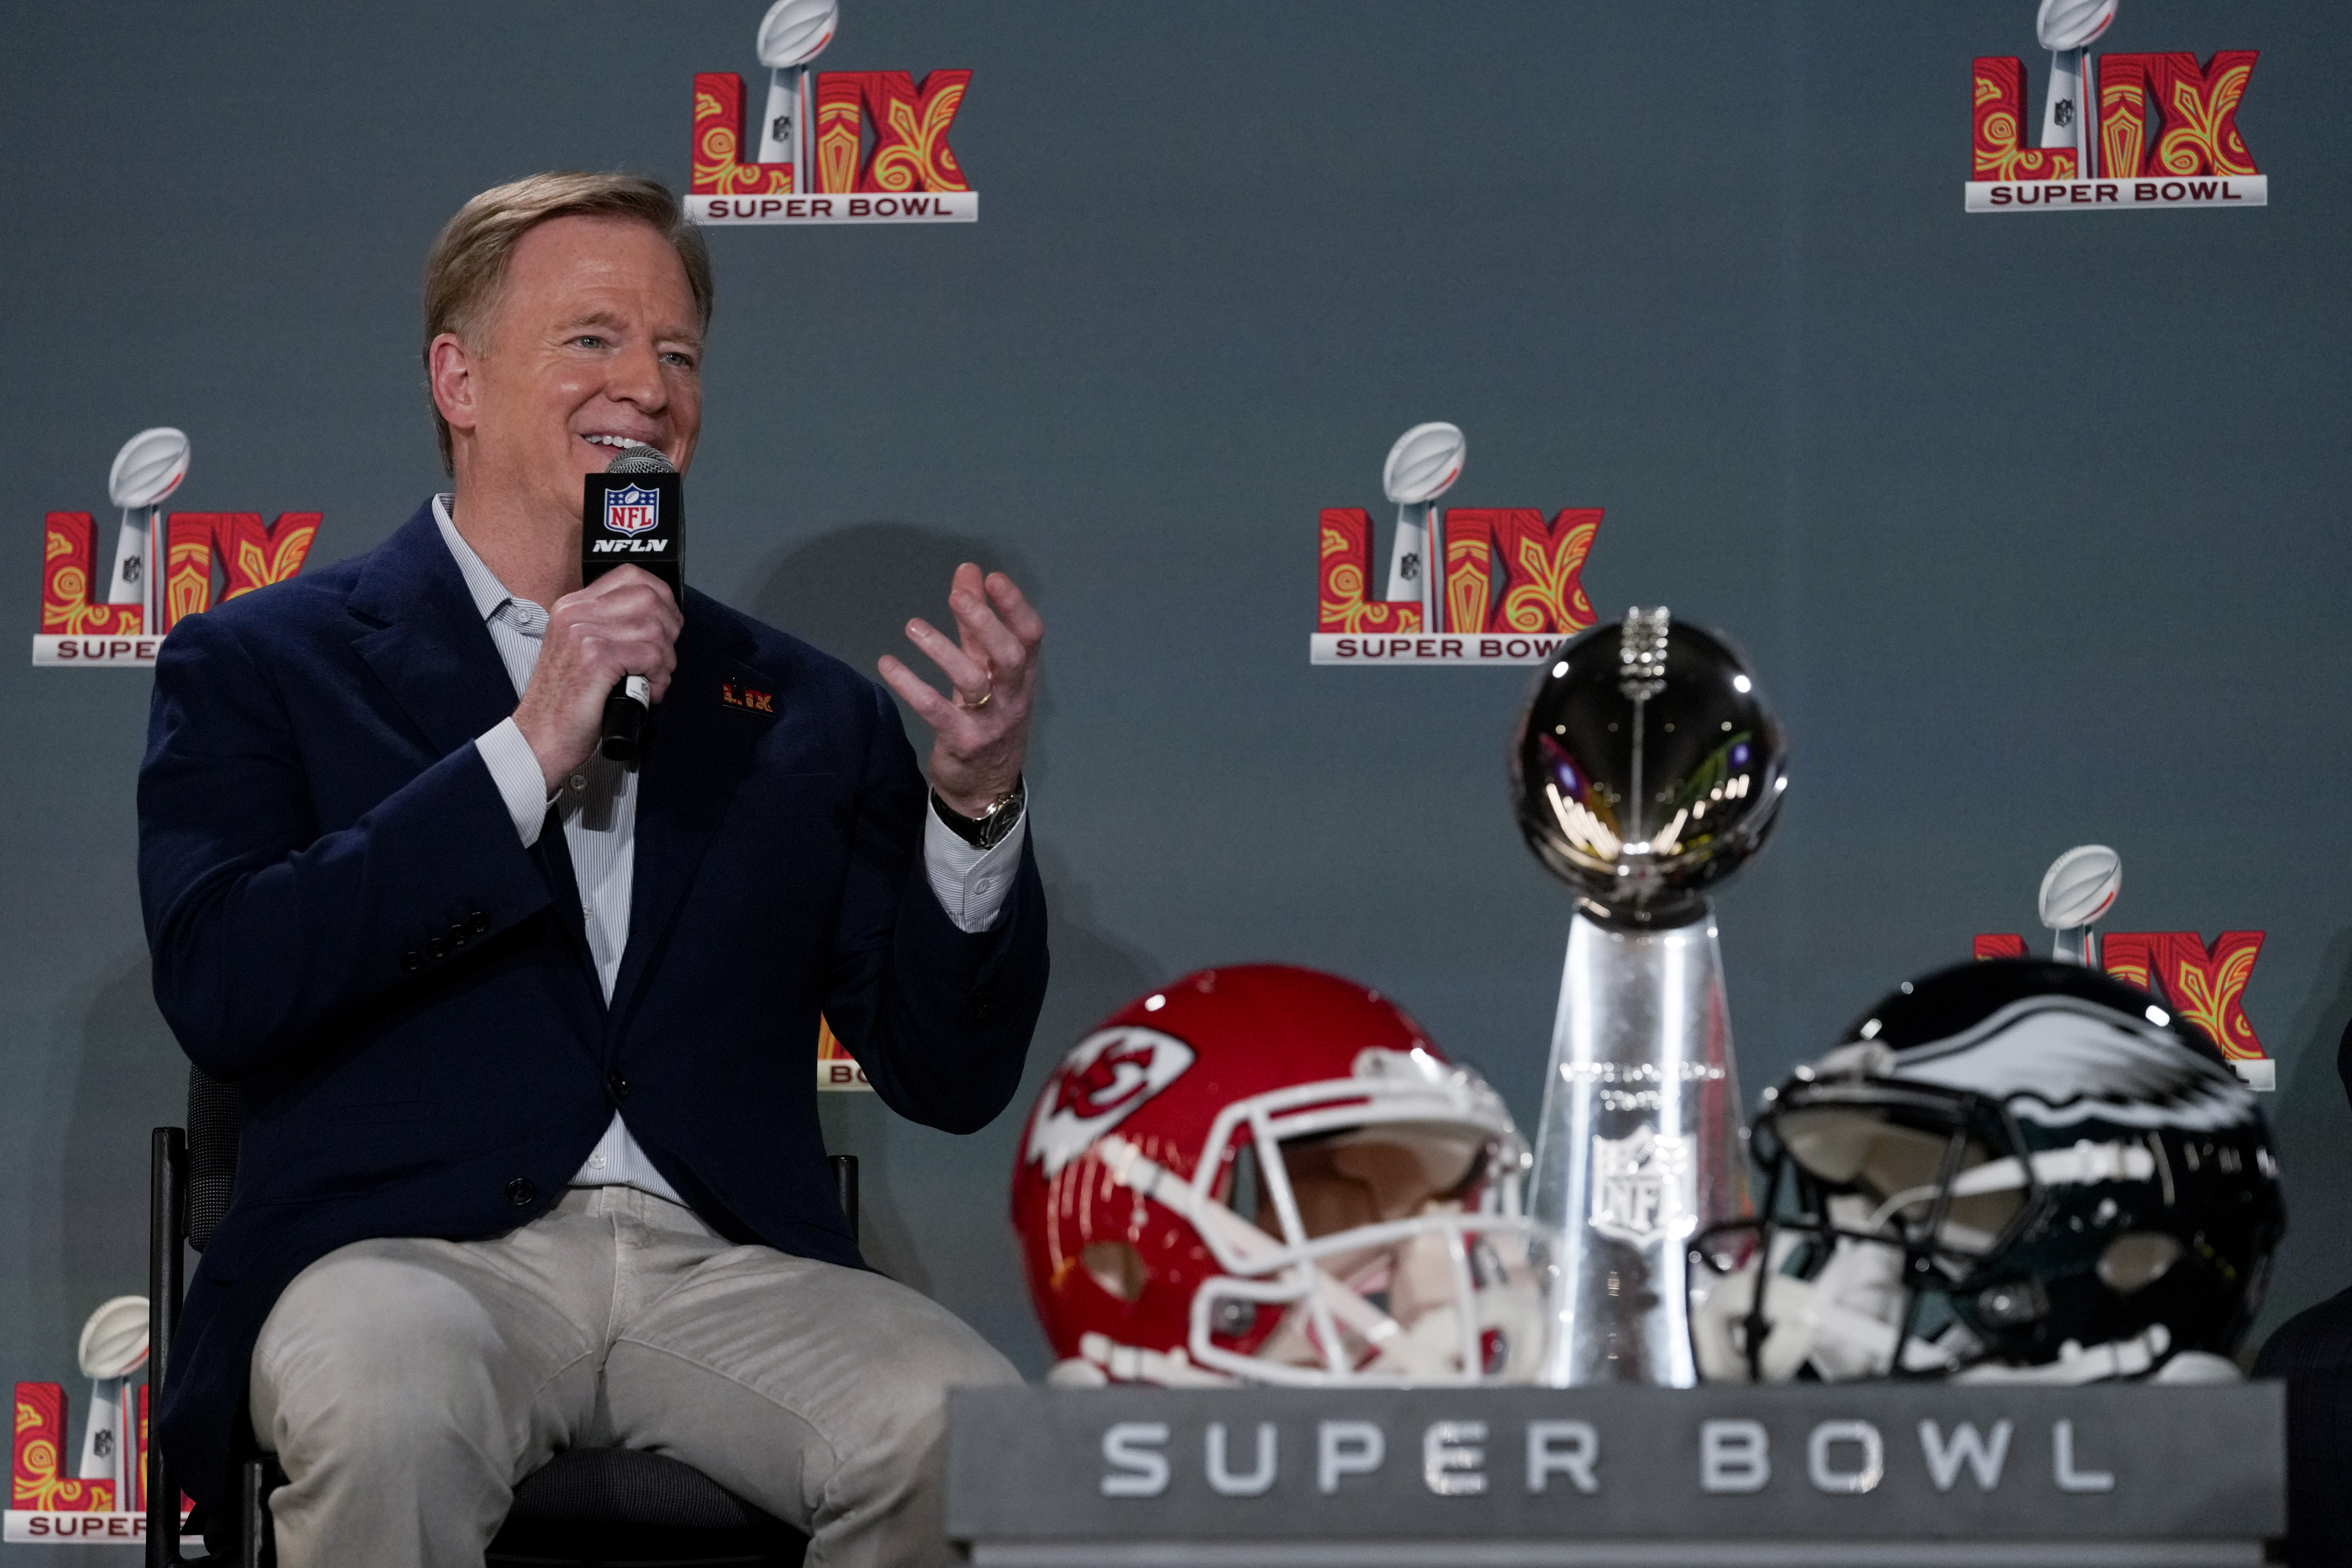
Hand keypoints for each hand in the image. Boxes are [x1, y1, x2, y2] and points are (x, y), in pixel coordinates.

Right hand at [512, 566, 682, 789]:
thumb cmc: (566, 702)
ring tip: (650, 679)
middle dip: (669, 630)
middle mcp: (576, 613)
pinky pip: (652, 654)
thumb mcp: (582, 651)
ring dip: (664, 660)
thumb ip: (611, 627)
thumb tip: (656, 618)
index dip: (661, 598)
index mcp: (573, 607)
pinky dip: (658, 677)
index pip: (631, 576)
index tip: (666, 624)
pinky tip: (645, 691)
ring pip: (655, 628)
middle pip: (649, 597)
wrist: (541, 737)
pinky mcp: (596, 657)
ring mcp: (584, 632)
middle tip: (661, 658)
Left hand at [878, 564, 1042, 816]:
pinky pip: (937, 710)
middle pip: (1008, 655)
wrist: (986, 788)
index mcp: (1022, 676)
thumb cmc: (987, 718)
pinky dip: (911, 685)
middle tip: (957, 597)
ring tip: (913, 626)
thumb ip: (976, 624)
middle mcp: (1012, 697)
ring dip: (942, 650)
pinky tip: (888, 664)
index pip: (1030, 636)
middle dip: (985, 623)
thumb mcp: (986, 671)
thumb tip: (969, 573)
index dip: (1015, 606)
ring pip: (972, 681)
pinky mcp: (962, 741)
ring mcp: (989, 722)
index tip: (993, 577)